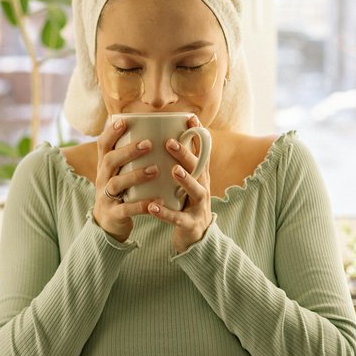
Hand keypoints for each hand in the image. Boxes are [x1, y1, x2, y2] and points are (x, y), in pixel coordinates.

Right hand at [92, 117, 161, 243]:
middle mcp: (102, 179)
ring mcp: (106, 197)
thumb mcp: (120, 173)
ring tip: (156, 170)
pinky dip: (141, 204)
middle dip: (128, 151)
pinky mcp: (114, 214)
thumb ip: (129, 157)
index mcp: (105, 167)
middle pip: (109, 161)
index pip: (103, 145)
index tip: (124, 121)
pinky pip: (126, 208)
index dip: (111, 133)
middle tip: (149, 144)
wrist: (108, 224)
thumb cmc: (121, 192)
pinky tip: (157, 200)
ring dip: (136, 175)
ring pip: (116, 183)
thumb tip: (152, 131)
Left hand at [149, 114, 212, 253]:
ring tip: (172, 170)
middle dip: (186, 154)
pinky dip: (165, 213)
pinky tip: (152, 207)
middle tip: (169, 142)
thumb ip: (179, 162)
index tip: (190, 117)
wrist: (195, 238)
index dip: (198, 134)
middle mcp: (203, 187)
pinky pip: (178, 218)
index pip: (202, 151)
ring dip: (185, 179)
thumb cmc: (186, 203)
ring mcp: (199, 206)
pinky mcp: (190, 224)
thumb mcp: (186, 181)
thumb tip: (164, 135)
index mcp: (199, 175)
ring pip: (195, 191)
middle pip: (198, 168)